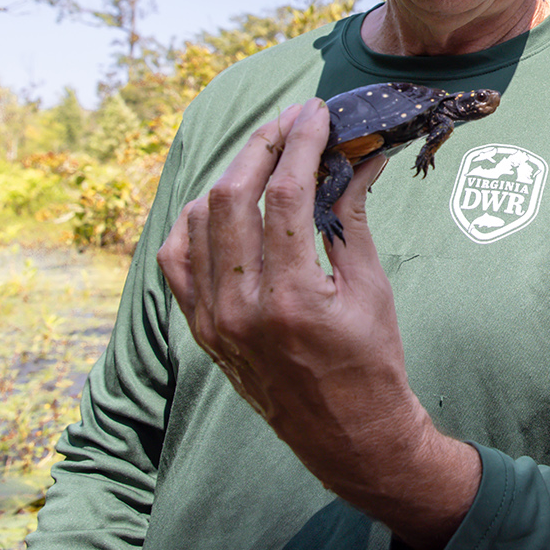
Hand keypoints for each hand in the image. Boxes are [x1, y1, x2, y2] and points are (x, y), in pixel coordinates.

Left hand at [156, 99, 480, 549]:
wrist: (349, 436)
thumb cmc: (372, 363)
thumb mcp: (372, 286)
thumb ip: (353, 216)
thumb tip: (361, 154)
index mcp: (292, 299)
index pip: (285, 195)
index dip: (300, 143)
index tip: (317, 113)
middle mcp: (240, 309)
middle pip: (232, 197)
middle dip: (264, 146)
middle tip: (294, 120)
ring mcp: (212, 321)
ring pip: (198, 220)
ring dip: (232, 176)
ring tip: (267, 155)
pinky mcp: (200, 329)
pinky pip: (177, 258)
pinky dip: (196, 220)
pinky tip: (223, 202)